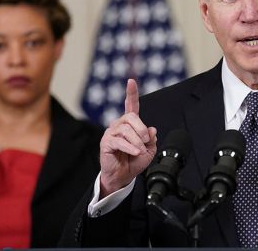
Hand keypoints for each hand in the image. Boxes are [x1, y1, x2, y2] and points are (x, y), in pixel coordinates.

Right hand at [99, 79, 156, 196]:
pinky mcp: (106, 143)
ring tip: (140, 150)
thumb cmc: (134, 161)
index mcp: (130, 124)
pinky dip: (131, 147)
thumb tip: (151, 129)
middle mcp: (119, 125)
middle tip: (146, 141)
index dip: (131, 93)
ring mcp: (111, 133)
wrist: (123, 176)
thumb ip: (151, 138)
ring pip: (127, 129)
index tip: (131, 81)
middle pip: (131, 117)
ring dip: (137, 141)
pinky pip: (120, 141)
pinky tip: (136, 152)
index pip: (131, 105)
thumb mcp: (149, 150)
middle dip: (142, 129)